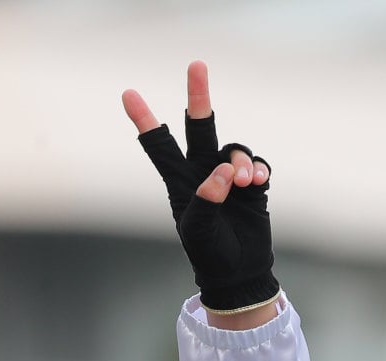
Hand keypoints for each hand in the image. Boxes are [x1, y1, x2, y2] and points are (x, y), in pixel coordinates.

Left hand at [122, 60, 278, 319]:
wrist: (238, 272)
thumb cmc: (209, 253)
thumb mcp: (197, 230)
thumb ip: (206, 199)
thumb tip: (223, 172)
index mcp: (180, 181)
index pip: (159, 145)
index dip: (144, 119)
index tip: (128, 93)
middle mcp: (203, 172)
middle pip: (200, 126)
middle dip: (198, 96)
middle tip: (196, 64)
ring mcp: (229, 177)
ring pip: (233, 150)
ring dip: (239, 162)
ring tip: (242, 183)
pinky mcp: (252, 185)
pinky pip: (256, 165)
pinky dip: (257, 170)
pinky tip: (256, 183)